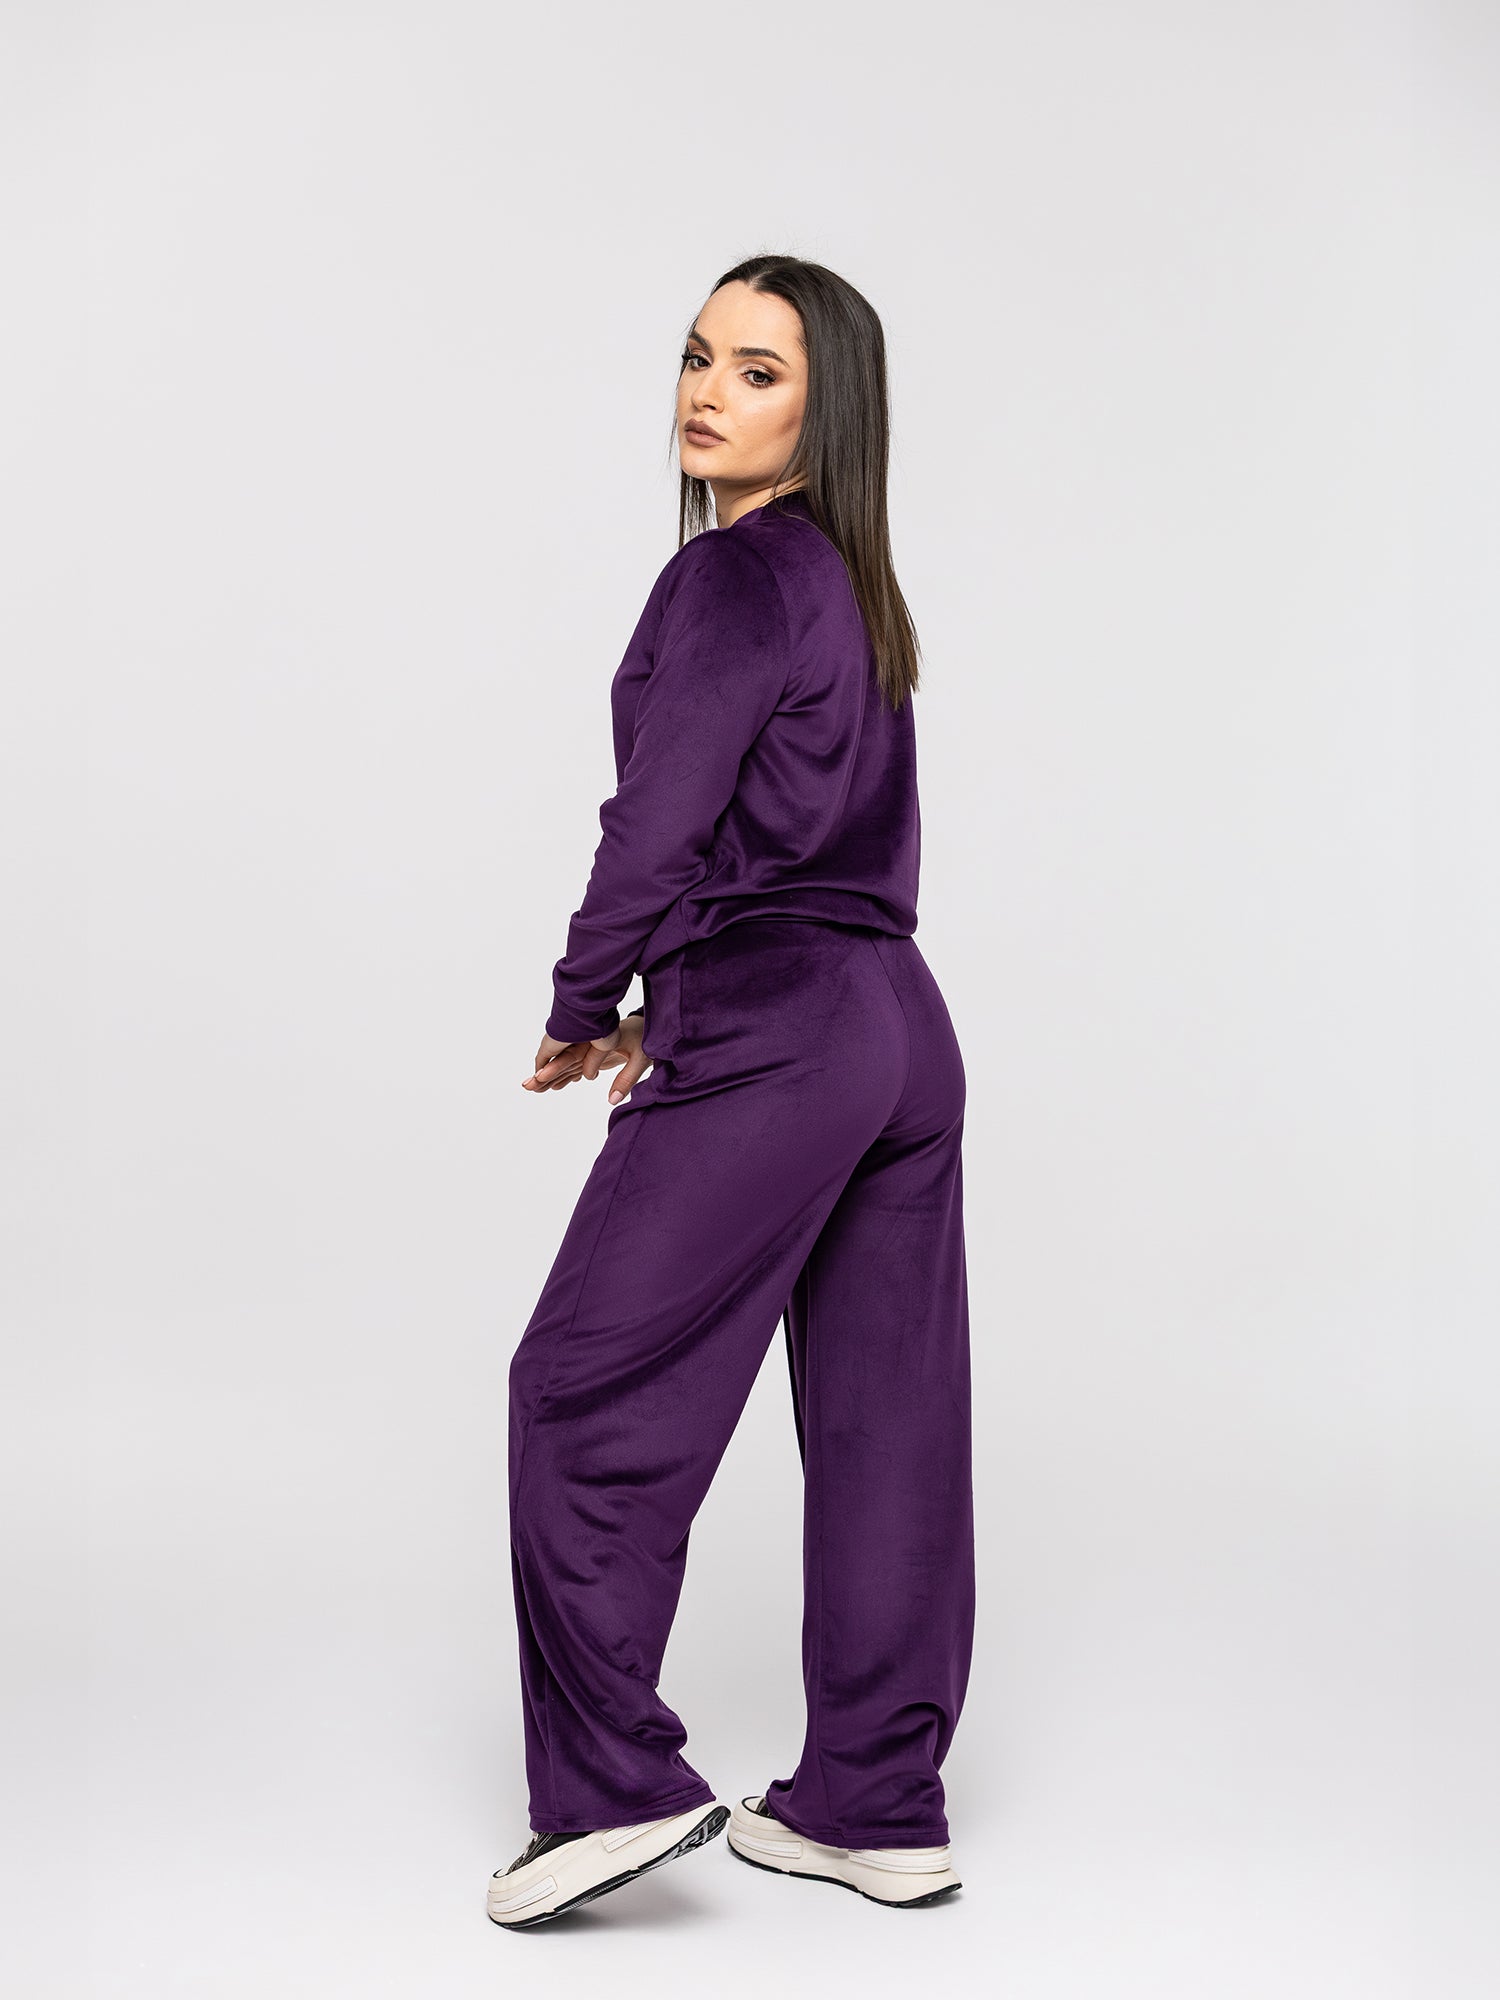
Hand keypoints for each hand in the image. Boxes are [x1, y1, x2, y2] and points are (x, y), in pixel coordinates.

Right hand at [523, 1016, 652, 1104]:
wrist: (648, 1022)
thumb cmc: (644, 1036)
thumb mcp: (640, 1057)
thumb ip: (626, 1079)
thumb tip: (612, 1101)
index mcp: (592, 1037)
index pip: (564, 1053)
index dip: (551, 1066)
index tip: (540, 1078)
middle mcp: (585, 1041)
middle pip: (559, 1059)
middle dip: (543, 1073)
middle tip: (527, 1086)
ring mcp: (588, 1046)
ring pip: (564, 1063)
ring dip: (551, 1076)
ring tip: (536, 1090)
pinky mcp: (594, 1052)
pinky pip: (574, 1064)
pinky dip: (564, 1075)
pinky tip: (558, 1085)